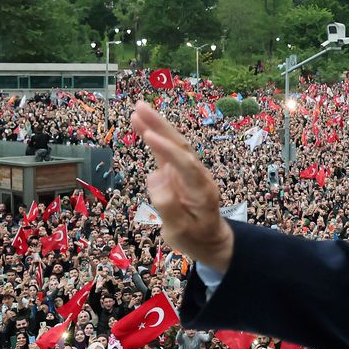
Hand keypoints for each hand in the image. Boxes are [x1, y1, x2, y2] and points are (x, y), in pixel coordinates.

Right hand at [132, 101, 233, 270]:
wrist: (210, 241)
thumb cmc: (195, 239)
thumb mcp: (180, 231)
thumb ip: (168, 206)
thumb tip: (154, 176)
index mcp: (201, 190)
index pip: (185, 164)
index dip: (166, 149)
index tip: (148, 135)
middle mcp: (197, 175)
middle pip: (180, 146)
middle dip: (160, 126)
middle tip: (140, 107)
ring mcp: (189, 172)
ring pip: (173, 145)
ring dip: (157, 126)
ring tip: (137, 110)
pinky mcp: (178, 172)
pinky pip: (166, 152)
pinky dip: (155, 138)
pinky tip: (141, 124)